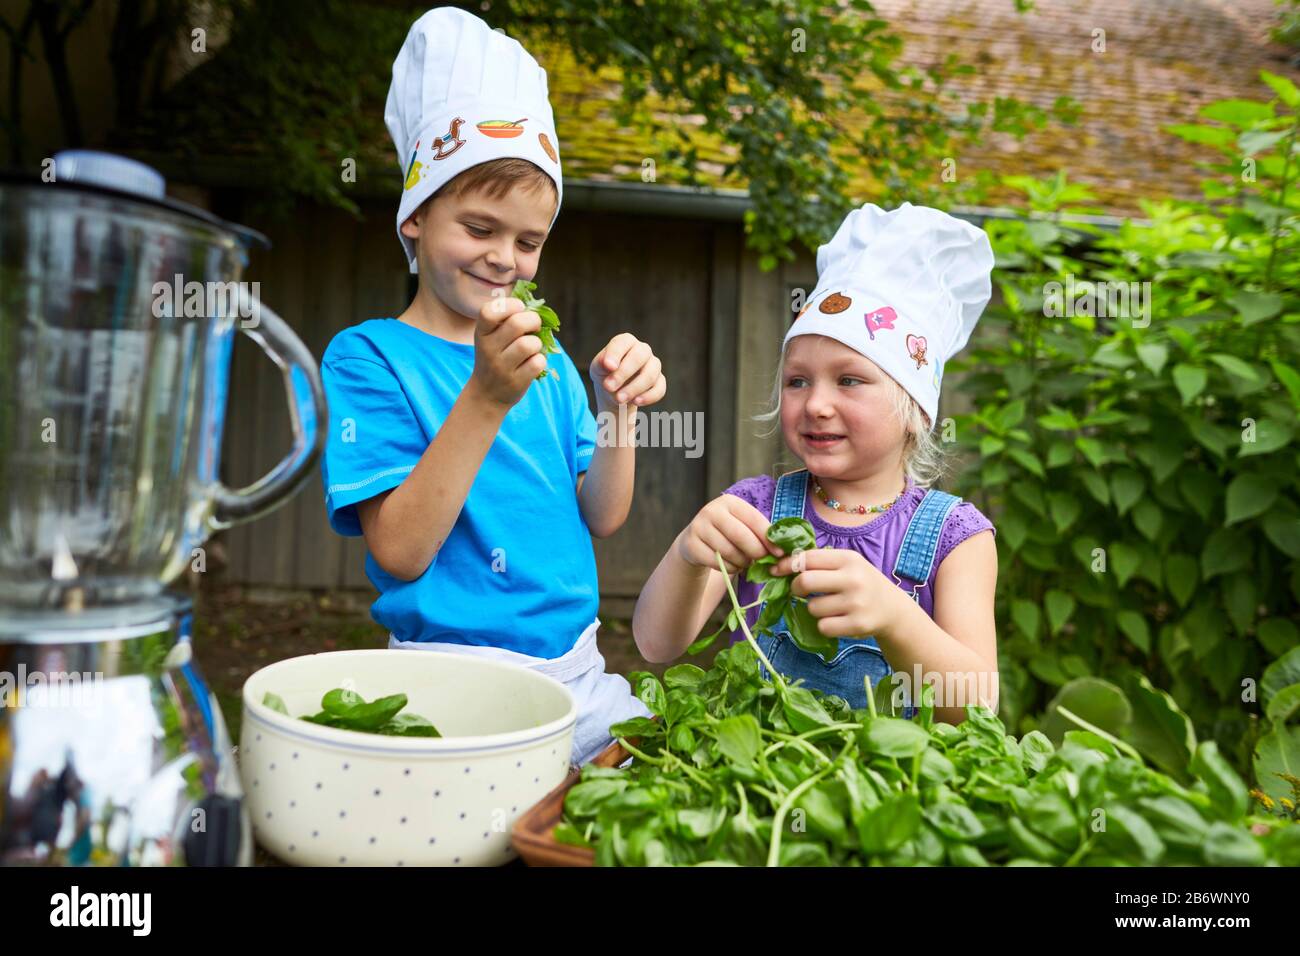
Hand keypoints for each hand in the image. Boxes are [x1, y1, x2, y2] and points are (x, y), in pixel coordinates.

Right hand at [469, 295, 545, 407]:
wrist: (486, 394)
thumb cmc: (495, 357)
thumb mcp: (491, 337)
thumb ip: (508, 321)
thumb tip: (537, 308)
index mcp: (482, 333)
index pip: (489, 311)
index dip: (510, 305)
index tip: (519, 309)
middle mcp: (488, 349)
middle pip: (517, 324)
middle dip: (533, 320)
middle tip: (534, 327)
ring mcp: (501, 367)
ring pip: (529, 344)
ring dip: (537, 343)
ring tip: (532, 348)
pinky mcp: (516, 381)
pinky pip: (538, 362)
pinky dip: (540, 360)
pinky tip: (532, 363)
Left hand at [590, 333, 665, 410]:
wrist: (614, 391)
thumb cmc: (605, 374)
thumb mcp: (598, 368)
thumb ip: (601, 364)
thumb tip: (609, 365)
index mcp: (626, 342)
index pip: (623, 342)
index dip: (616, 354)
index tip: (608, 367)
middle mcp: (643, 350)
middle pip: (639, 356)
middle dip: (624, 373)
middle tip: (609, 387)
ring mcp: (654, 365)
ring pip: (650, 374)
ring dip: (634, 388)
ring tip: (619, 399)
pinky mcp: (660, 381)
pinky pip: (659, 388)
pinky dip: (648, 397)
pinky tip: (636, 402)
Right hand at [677, 495, 782, 574]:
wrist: (696, 540)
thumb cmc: (728, 533)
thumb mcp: (743, 526)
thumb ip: (759, 533)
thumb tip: (779, 550)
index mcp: (730, 502)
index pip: (754, 519)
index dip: (768, 538)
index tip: (778, 553)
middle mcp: (712, 510)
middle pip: (741, 536)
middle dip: (756, 552)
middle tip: (762, 560)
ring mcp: (699, 527)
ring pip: (729, 552)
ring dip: (743, 562)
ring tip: (746, 562)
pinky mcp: (691, 545)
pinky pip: (717, 563)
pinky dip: (730, 568)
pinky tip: (732, 565)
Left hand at [769, 548, 904, 637]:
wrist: (892, 609)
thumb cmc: (861, 583)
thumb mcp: (847, 565)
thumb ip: (819, 562)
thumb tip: (780, 565)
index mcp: (848, 559)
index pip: (808, 558)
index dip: (787, 564)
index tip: (776, 570)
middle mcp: (854, 579)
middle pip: (805, 581)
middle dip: (796, 588)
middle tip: (800, 591)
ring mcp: (857, 603)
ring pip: (812, 608)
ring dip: (813, 609)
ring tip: (829, 606)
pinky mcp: (858, 625)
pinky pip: (823, 626)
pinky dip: (824, 625)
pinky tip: (836, 620)